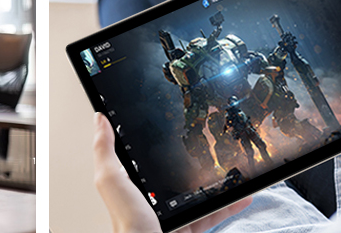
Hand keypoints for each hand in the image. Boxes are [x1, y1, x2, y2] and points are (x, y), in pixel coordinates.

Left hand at [92, 113, 250, 232]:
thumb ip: (105, 151)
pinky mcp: (188, 228)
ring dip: (219, 183)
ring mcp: (172, 215)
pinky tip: (240, 196)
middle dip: (197, 163)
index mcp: (132, 185)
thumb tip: (100, 119)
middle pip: (178, 175)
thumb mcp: (111, 180)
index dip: (159, 144)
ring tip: (233, 168)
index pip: (146, 158)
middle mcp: (152, 200)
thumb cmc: (128, 224)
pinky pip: (211, 214)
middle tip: (213, 147)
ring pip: (200, 194)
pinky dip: (228, 206)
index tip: (175, 128)